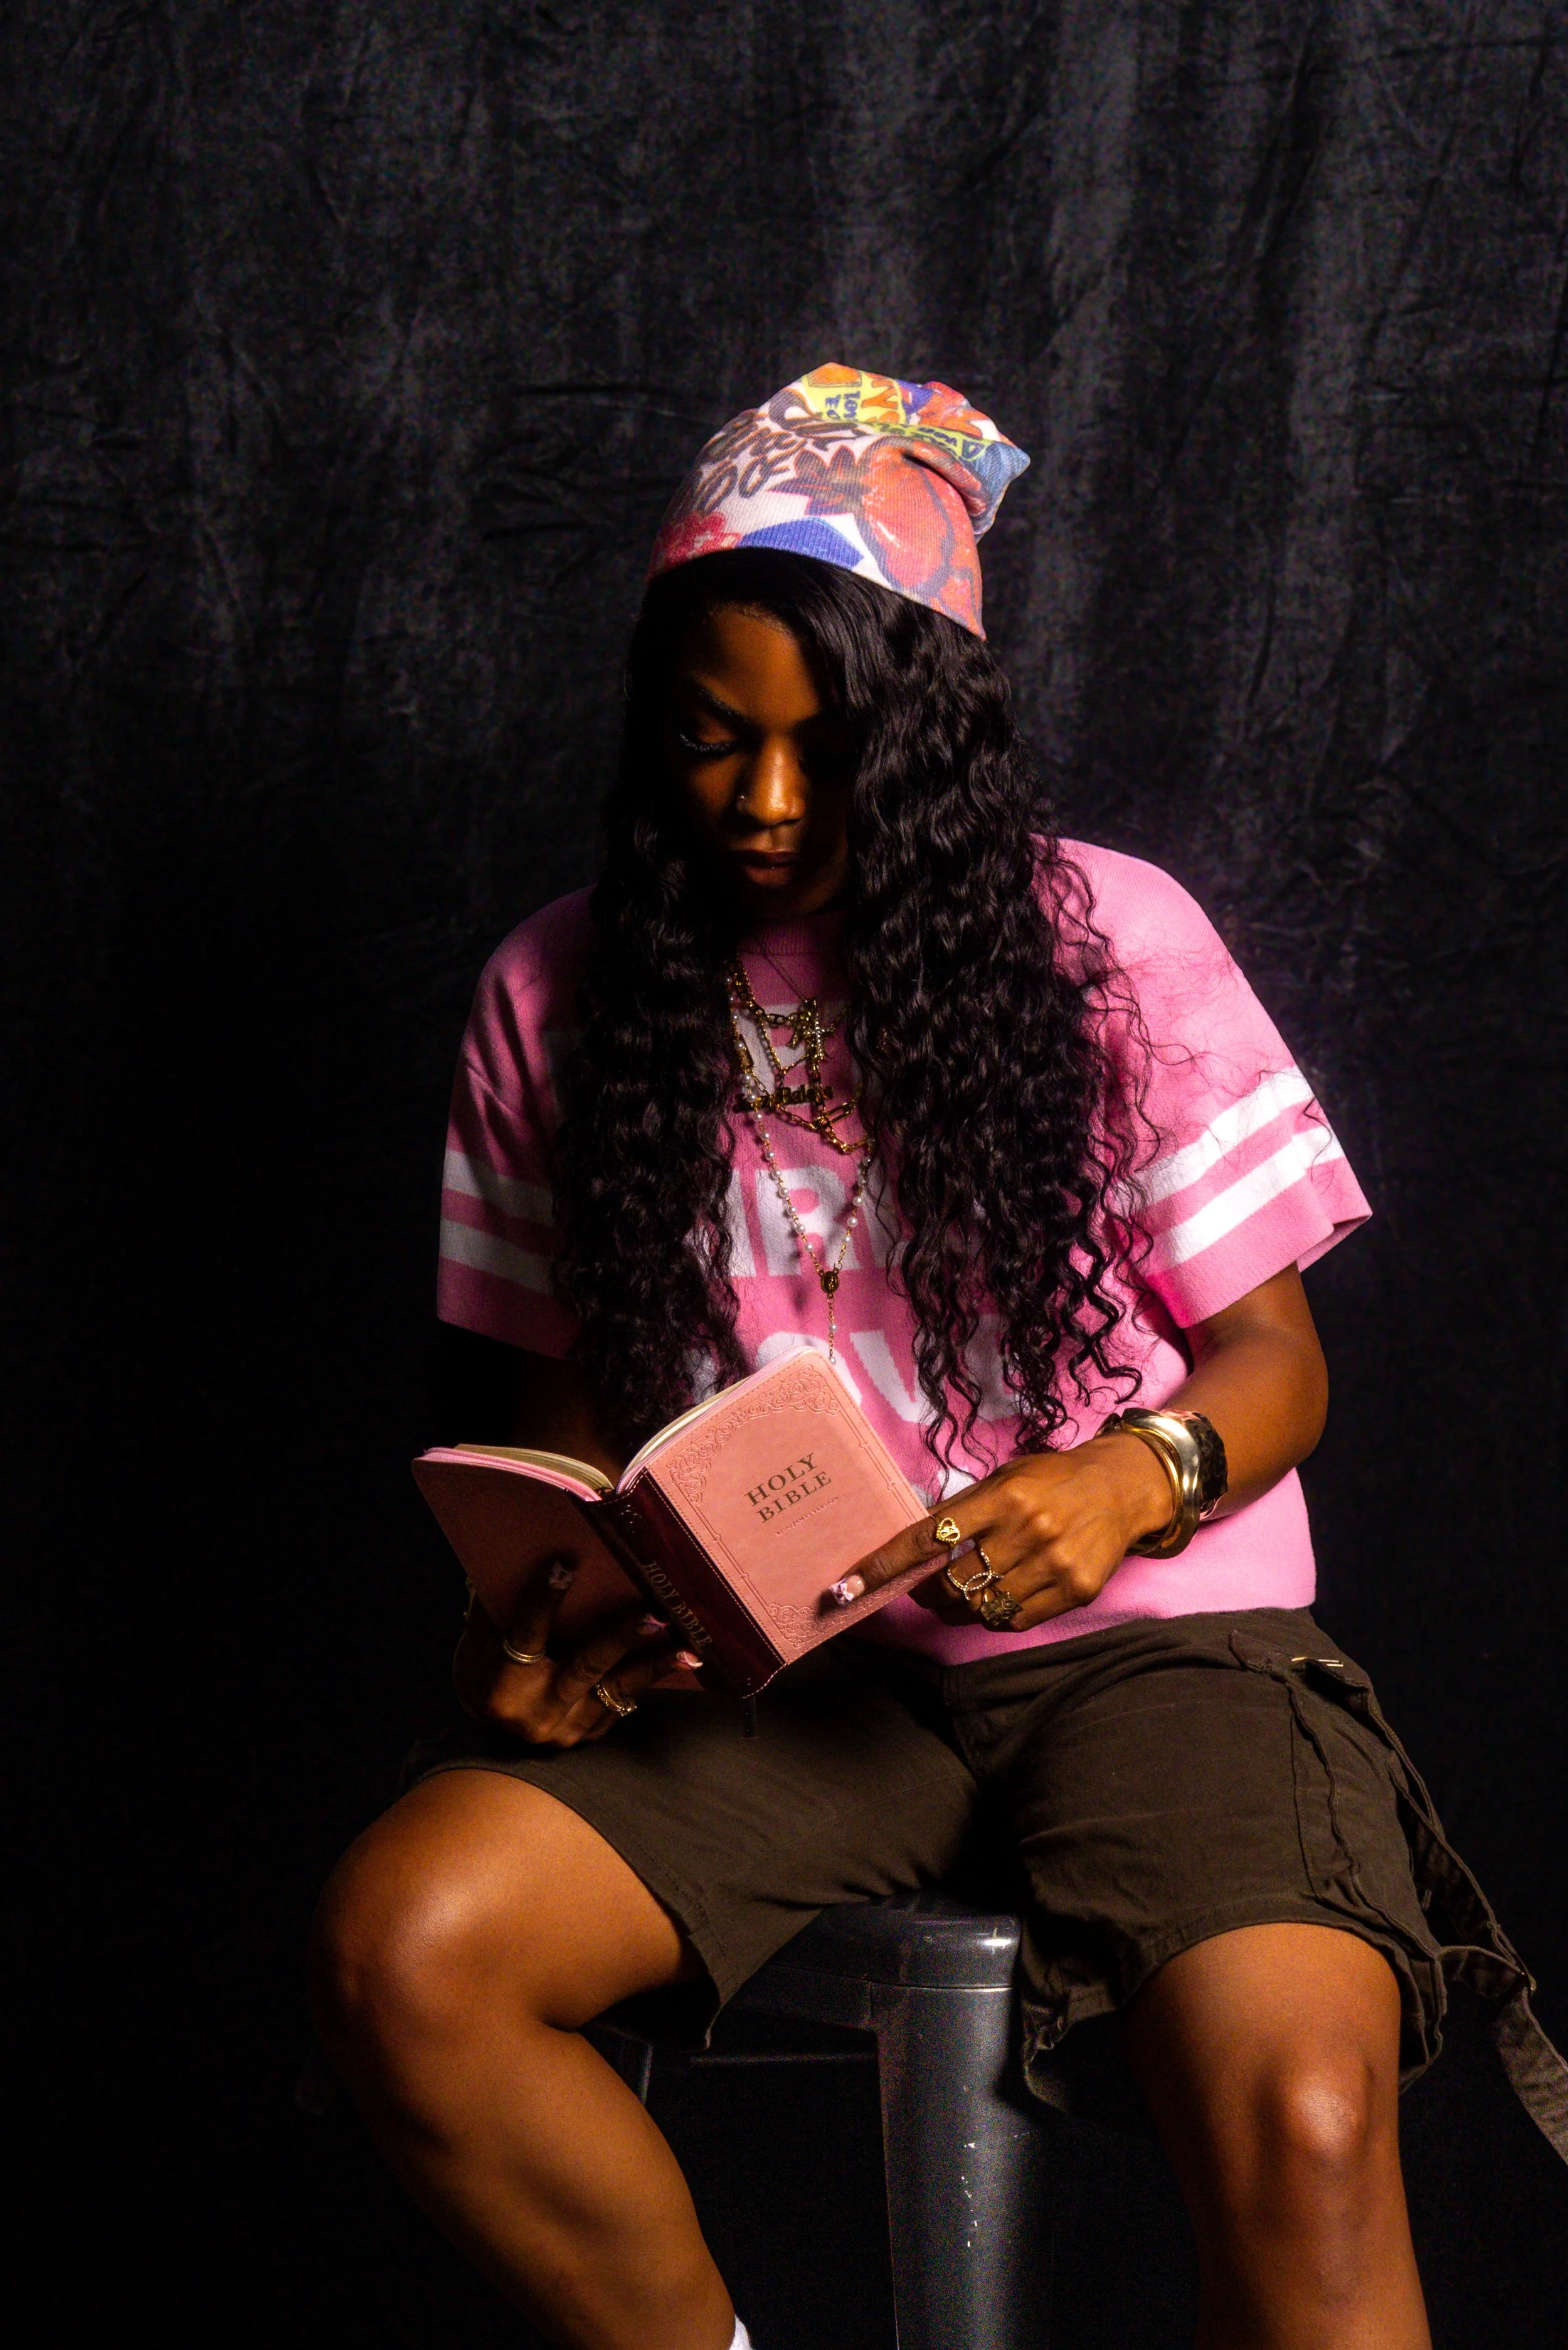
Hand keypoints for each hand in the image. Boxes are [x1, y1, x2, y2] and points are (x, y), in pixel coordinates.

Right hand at [453, 1556, 702, 1744]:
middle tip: (653, 1613)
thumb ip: (506, 1597)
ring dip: (654, 1664)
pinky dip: (650, 1677)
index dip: (543, 1601)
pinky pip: (624, 1703)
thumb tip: (530, 1539)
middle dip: (621, 1639)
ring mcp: (565, 1731)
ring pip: (615, 1691)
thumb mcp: (486, 1632)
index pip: (525, 1637)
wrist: (489, 1717)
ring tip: (687, 1643)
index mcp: (501, 1684)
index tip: (563, 1563)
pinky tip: (680, 1658)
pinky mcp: (588, 1735)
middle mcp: (534, 1714)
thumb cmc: (487, 1659)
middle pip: (584, 1668)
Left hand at [828, 1433, 1174, 1633]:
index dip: (885, 1564)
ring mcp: (1053, 1565)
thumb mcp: (1005, 1478)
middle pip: (952, 1583)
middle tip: (918, 1587)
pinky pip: (1014, 1620)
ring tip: (953, 1594)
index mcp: (1004, 1497)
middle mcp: (1028, 1531)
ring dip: (954, 1607)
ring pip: (980, 1607)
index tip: (849, 1585)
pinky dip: (992, 1615)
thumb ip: (963, 1509)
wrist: (1123, 1488)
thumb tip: (913, 1541)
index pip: (928, 1537)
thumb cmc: (1053, 1479)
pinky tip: (993, 1597)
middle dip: (924, 1593)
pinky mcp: (1074, 1591)